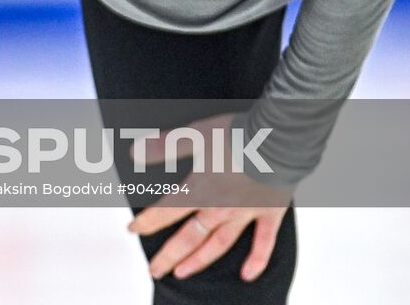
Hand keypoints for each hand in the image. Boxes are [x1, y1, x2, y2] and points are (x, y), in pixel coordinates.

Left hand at [125, 112, 292, 282]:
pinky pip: (263, 243)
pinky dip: (256, 260)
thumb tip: (134, 151)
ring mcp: (245, 214)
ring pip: (218, 244)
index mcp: (201, 189)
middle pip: (189, 237)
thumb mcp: (195, 135)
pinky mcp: (269, 213)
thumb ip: (165, 146)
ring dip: (199, 260)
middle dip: (169, 255)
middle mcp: (220, 208)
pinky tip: (247, 275)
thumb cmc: (237, 134)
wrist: (277, 139)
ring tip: (182, 273)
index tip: (132, 230)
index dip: (147, 221)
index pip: (167, 211)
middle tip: (155, 271)